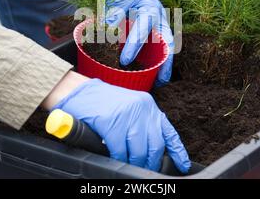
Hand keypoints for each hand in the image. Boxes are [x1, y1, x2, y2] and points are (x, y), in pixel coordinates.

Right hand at [52, 78, 190, 172]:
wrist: (77, 90)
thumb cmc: (101, 102)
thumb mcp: (129, 108)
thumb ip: (142, 123)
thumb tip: (152, 149)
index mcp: (148, 105)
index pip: (168, 131)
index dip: (177, 151)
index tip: (181, 165)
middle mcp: (141, 109)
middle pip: (154, 145)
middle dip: (151, 162)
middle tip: (146, 169)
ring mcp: (126, 115)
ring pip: (139, 150)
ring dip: (135, 162)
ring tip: (130, 164)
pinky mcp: (111, 122)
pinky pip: (120, 150)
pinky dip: (119, 158)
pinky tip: (115, 158)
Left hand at [104, 0, 173, 85]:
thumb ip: (114, 14)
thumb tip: (108, 31)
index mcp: (150, 8)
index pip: (143, 30)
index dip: (134, 46)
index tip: (124, 60)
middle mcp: (159, 17)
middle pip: (167, 43)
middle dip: (165, 63)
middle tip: (160, 81)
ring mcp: (159, 24)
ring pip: (166, 46)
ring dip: (164, 63)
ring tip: (159, 82)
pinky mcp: (154, 28)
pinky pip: (158, 45)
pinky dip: (157, 58)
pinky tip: (152, 72)